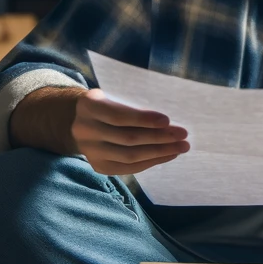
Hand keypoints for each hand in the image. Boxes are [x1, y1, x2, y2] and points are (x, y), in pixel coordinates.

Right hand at [72, 88, 188, 174]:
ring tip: (181, 147)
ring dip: (159, 152)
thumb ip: (132, 104)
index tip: (168, 120)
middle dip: (159, 137)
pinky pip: (128, 168)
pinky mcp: (99, 166)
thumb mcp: (113, 95)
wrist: (79, 121)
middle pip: (128, 138)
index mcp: (89, 106)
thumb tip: (167, 120)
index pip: (119, 116)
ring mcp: (90, 151)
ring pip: (130, 156)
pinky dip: (151, 162)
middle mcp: (85, 130)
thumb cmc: (107, 104)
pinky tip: (167, 155)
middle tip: (183, 135)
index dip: (144, 120)